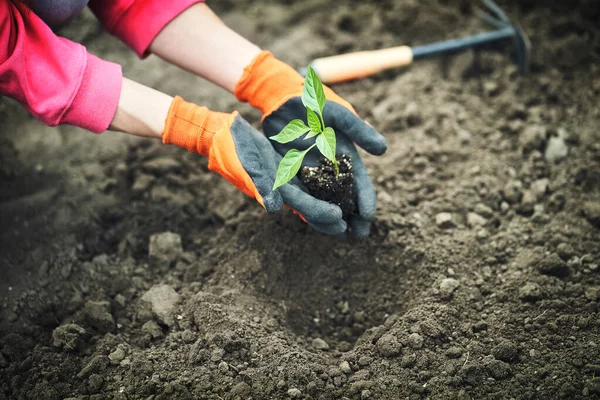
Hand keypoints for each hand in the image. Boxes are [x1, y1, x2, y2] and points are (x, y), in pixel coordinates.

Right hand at [163, 96, 345, 233]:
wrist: (223, 136)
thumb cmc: (233, 150)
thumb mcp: (247, 165)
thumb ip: (261, 186)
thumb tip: (273, 208)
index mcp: (275, 189)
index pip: (302, 205)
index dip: (320, 213)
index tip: (339, 219)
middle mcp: (283, 188)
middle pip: (311, 205)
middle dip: (330, 217)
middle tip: (353, 227)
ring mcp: (285, 179)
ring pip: (313, 195)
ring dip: (331, 205)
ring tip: (352, 214)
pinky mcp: (286, 168)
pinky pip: (309, 179)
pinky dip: (323, 185)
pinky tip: (339, 186)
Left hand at [234, 51, 386, 237]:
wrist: (282, 98)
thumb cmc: (313, 103)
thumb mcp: (338, 114)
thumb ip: (358, 130)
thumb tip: (383, 149)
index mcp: (345, 154)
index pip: (360, 181)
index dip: (366, 199)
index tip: (369, 217)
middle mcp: (330, 166)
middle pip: (345, 196)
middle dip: (353, 216)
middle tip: (359, 236)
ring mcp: (312, 170)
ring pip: (325, 199)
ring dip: (332, 217)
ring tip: (339, 235)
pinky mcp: (292, 172)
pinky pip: (303, 194)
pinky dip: (309, 209)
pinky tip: (314, 223)